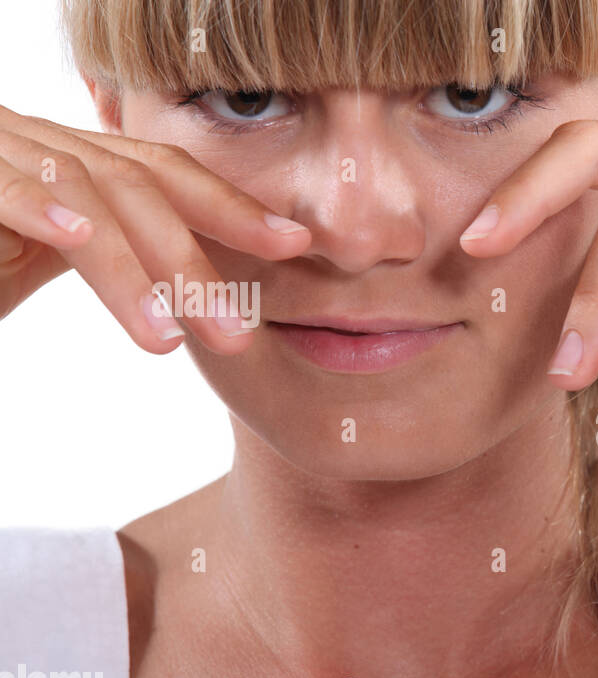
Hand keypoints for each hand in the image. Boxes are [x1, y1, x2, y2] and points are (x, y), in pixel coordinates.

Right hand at [0, 104, 310, 354]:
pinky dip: (42, 206)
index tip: (295, 244)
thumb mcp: (35, 261)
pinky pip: (3, 183)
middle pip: (139, 186)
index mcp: (70, 165)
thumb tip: (190, 309)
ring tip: (173, 337)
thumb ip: (107, 263)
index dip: (231, 205)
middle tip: (239, 332)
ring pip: (85, 192)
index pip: (164, 175)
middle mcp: (38, 145)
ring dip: (136, 266)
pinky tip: (80, 241)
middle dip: (196, 259)